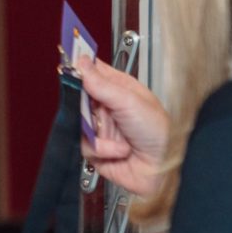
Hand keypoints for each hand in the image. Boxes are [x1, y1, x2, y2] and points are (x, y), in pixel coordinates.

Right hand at [77, 56, 170, 197]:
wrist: (165, 170)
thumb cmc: (161, 133)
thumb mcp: (130, 102)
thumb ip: (101, 83)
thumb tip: (81, 62)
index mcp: (119, 89)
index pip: (92, 72)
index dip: (78, 68)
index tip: (67, 66)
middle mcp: (107, 108)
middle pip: (77, 97)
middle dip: (82, 105)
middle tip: (91, 108)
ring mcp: (101, 129)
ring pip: (77, 123)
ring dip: (96, 132)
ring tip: (115, 136)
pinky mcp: (97, 150)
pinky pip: (84, 146)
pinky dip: (102, 150)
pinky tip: (119, 151)